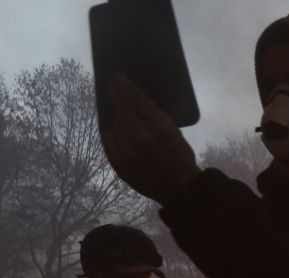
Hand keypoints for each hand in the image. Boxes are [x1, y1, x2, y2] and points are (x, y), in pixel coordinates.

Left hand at [101, 74, 201, 204]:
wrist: (180, 189)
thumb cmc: (181, 157)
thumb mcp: (175, 132)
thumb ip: (155, 116)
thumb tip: (133, 97)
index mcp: (161, 129)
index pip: (137, 101)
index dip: (125, 86)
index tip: (117, 77)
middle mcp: (143, 140)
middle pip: (122, 110)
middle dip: (116, 96)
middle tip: (112, 84)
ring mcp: (129, 154)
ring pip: (114, 125)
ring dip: (117, 119)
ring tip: (124, 120)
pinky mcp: (120, 165)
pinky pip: (108, 141)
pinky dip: (110, 134)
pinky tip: (115, 133)